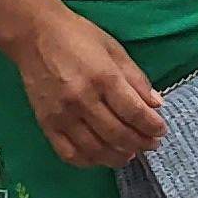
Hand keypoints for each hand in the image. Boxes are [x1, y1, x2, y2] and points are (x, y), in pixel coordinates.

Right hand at [12, 4, 171, 166]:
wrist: (36, 35)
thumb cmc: (80, 37)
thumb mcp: (114, 50)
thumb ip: (136, 79)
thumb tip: (157, 104)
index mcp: (104, 77)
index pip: (134, 112)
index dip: (151, 126)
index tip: (161, 131)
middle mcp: (83, 99)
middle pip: (117, 133)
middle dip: (140, 143)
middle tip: (151, 145)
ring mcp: (63, 115)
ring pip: (95, 148)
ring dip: (117, 157)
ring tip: (130, 155)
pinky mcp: (46, 124)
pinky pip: (69, 153)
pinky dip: (88, 161)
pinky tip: (101, 158)